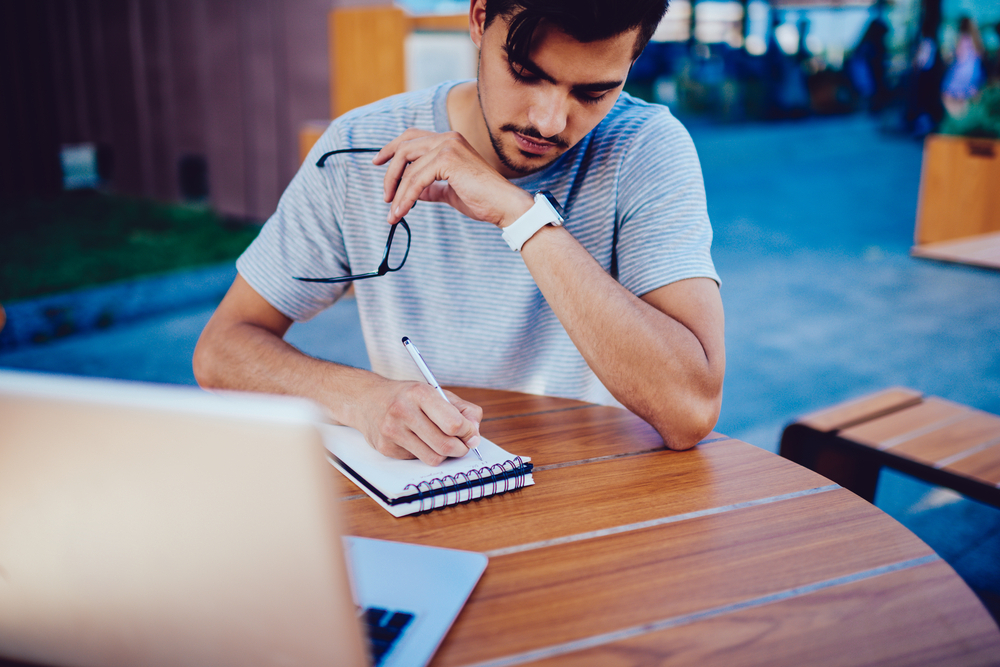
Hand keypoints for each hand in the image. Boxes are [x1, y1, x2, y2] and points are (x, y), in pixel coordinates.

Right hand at [358, 378, 482, 465]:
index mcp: (419, 393)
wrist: (367, 399)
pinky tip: (418, 441)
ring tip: (442, 443)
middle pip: (445, 445)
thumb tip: (475, 436)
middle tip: (462, 445)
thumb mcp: (436, 392)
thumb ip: (463, 410)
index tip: (470, 433)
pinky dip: (424, 453)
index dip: (468, 432)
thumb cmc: (407, 396)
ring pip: (433, 458)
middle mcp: (403, 411)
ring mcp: (392, 431)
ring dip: (444, 455)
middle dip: (460, 449)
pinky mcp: (386, 448)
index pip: (454, 423)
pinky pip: (418, 460)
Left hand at [373, 129, 533, 227]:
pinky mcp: (448, 160)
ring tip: (393, 213)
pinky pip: (416, 179)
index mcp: (449, 141)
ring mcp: (448, 146)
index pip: (412, 137)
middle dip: (389, 171)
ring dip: (396, 192)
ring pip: (408, 167)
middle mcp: (448, 138)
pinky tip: (401, 212)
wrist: (504, 206)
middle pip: (404, 146)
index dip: (391, 148)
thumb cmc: (482, 199)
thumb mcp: (449, 192)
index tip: (377, 162)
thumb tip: (413, 192)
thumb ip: (431, 187)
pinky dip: (405, 197)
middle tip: (384, 196)